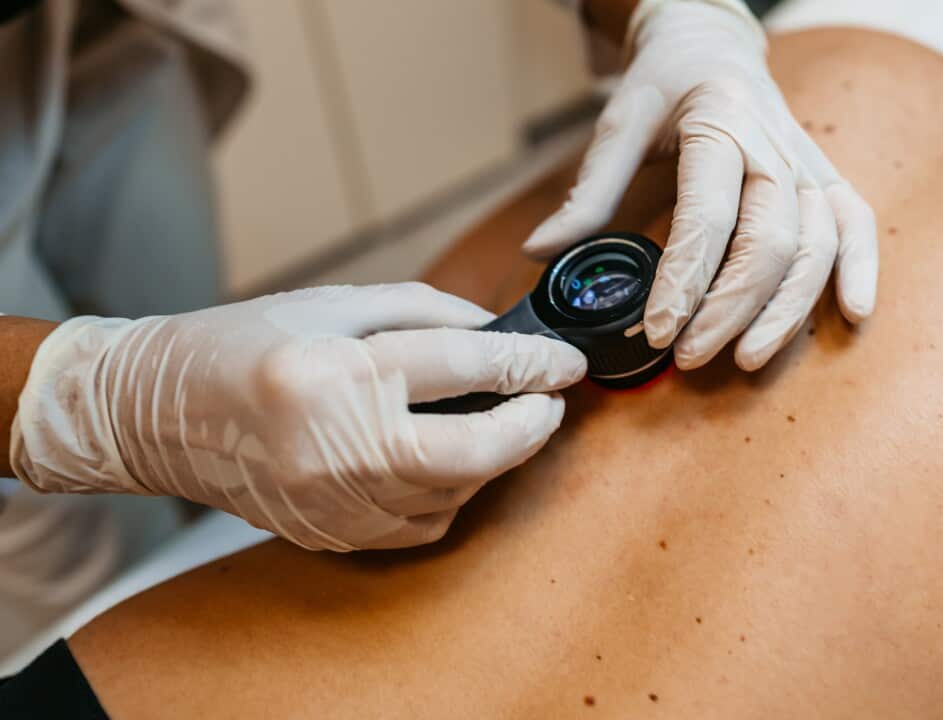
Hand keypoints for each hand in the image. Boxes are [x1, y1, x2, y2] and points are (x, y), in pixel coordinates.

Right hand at [10, 284, 585, 550]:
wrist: (154, 412)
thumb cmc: (242, 343)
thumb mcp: (333, 303)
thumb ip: (425, 312)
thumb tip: (499, 334)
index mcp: (335, 372)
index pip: (464, 368)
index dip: (531, 364)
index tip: (565, 361)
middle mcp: (334, 446)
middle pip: (473, 450)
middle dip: (531, 425)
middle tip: (551, 400)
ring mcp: (331, 502)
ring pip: (454, 493)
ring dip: (495, 458)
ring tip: (503, 421)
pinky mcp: (330, 533)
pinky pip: (420, 523)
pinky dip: (451, 491)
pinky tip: (450, 458)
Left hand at [526, 0, 877, 370]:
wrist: (714, 42)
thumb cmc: (666, 84)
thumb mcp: (619, 122)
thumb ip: (589, 192)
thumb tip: (539, 251)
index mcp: (719, 124)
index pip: (709, 215)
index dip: (684, 280)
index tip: (656, 330)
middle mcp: (773, 146)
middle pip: (770, 240)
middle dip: (730, 308)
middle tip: (688, 355)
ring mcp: (807, 164)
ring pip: (817, 245)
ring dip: (786, 310)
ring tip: (746, 358)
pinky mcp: (826, 178)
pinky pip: (857, 224)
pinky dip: (861, 269)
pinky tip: (854, 314)